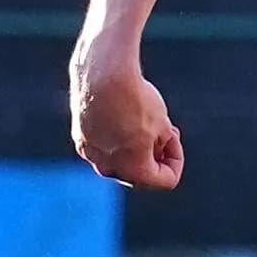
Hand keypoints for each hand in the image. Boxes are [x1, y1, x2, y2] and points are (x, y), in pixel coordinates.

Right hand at [72, 64, 184, 190]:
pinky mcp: (80, 139)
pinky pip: (103, 147)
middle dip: (156, 157)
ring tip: (146, 123)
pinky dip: (117, 140)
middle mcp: (109, 167)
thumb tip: (152, 155)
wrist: (103, 75)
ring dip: (136, 149)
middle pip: (140, 174)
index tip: (174, 138)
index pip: (165, 181)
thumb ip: (159, 148)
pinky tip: (124, 117)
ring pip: (120, 161)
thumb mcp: (162, 126)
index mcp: (134, 169)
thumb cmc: (137, 100)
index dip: (176, 161)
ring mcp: (91, 154)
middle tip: (165, 134)